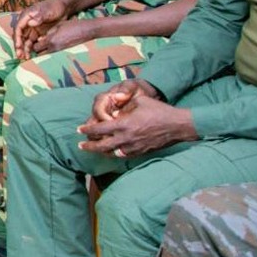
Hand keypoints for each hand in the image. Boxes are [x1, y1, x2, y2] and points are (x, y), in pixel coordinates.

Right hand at [12, 0, 72, 58]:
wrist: (64, 8)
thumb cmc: (54, 7)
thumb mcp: (47, 11)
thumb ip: (39, 17)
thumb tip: (30, 23)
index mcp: (26, 16)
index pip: (18, 28)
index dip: (18, 37)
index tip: (19, 46)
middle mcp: (27, 23)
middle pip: (20, 36)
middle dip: (19, 46)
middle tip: (20, 55)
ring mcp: (32, 29)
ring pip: (25, 40)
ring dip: (24, 49)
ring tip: (25, 58)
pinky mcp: (37, 33)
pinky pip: (32, 42)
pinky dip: (30, 49)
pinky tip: (31, 55)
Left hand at [78, 87, 194, 159]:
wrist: (177, 125)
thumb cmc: (158, 110)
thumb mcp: (139, 101)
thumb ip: (124, 106)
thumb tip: (114, 111)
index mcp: (124, 124)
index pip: (99, 129)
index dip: (87, 130)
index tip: (79, 130)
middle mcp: (126, 138)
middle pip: (101, 146)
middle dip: (89, 146)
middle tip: (81, 146)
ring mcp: (134, 147)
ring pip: (112, 153)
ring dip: (101, 151)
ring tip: (94, 149)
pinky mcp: (141, 152)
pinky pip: (123, 154)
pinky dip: (115, 153)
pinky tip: (112, 151)